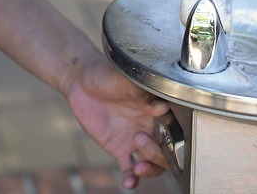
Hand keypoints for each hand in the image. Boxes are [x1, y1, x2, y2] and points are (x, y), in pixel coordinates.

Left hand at [65, 50, 169, 188]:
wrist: (81, 81)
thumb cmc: (106, 74)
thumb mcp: (125, 79)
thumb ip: (143, 93)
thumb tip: (161, 107)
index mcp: (156, 108)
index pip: (175, 128)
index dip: (176, 138)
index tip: (168, 138)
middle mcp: (149, 125)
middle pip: (167, 150)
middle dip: (158, 154)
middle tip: (138, 140)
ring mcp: (134, 139)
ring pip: (152, 163)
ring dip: (150, 169)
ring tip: (137, 167)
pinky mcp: (118, 148)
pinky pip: (128, 168)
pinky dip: (131, 179)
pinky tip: (128, 182)